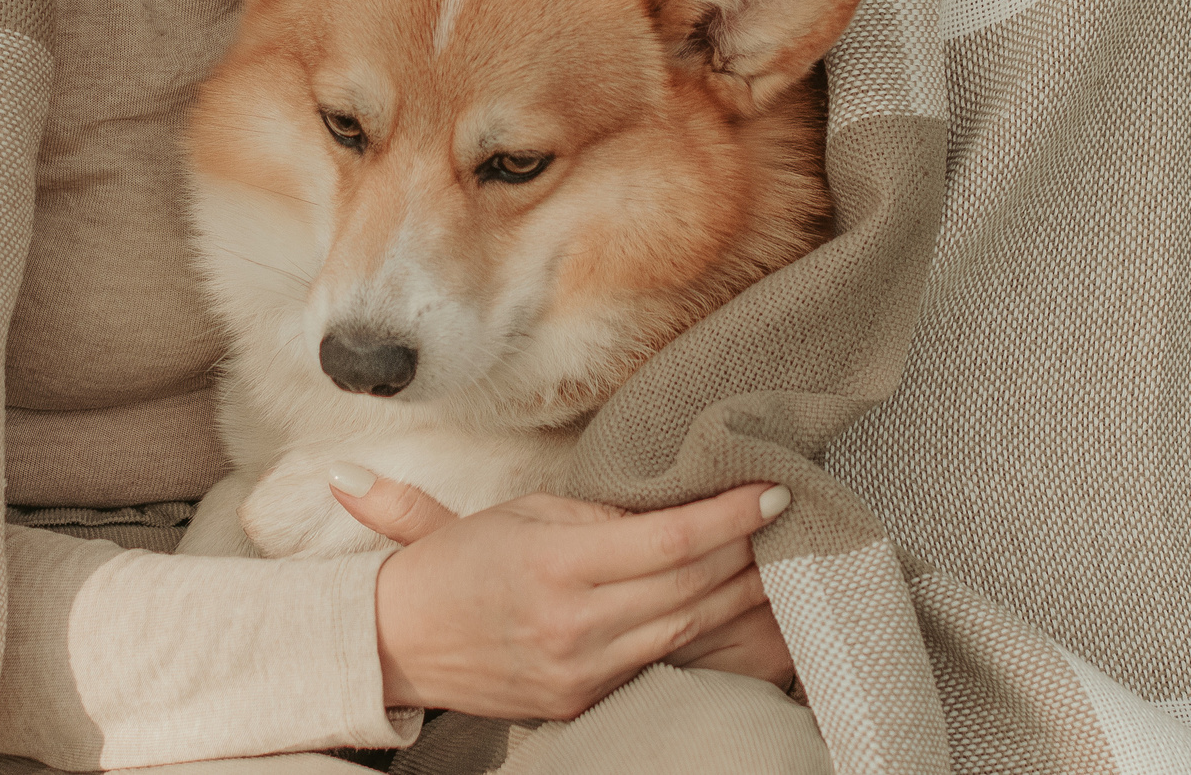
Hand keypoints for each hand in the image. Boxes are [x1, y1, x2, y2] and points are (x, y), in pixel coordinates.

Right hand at [334, 468, 795, 718]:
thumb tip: (665, 503)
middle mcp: (575, 624)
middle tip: (792, 521)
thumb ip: (595, 512)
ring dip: (739, 596)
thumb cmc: (456, 564)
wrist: (398, 642)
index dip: (730, 516)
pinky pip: (658, 660)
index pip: (670, 540)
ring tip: (778, 562)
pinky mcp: (583, 700)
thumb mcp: (520, 515)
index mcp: (556, 565)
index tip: (774, 491)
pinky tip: (730, 608)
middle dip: (749, 553)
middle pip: (691, 587)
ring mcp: (582, 670)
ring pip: (686, 629)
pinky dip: (699, 631)